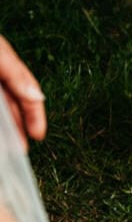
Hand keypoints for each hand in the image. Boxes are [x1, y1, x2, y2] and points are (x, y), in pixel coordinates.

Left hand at [0, 35, 45, 149]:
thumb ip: (16, 74)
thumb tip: (36, 96)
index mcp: (3, 69)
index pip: (26, 95)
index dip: (34, 115)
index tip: (37, 135)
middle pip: (6, 110)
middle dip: (12, 131)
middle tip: (16, 151)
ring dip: (0, 130)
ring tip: (2, 149)